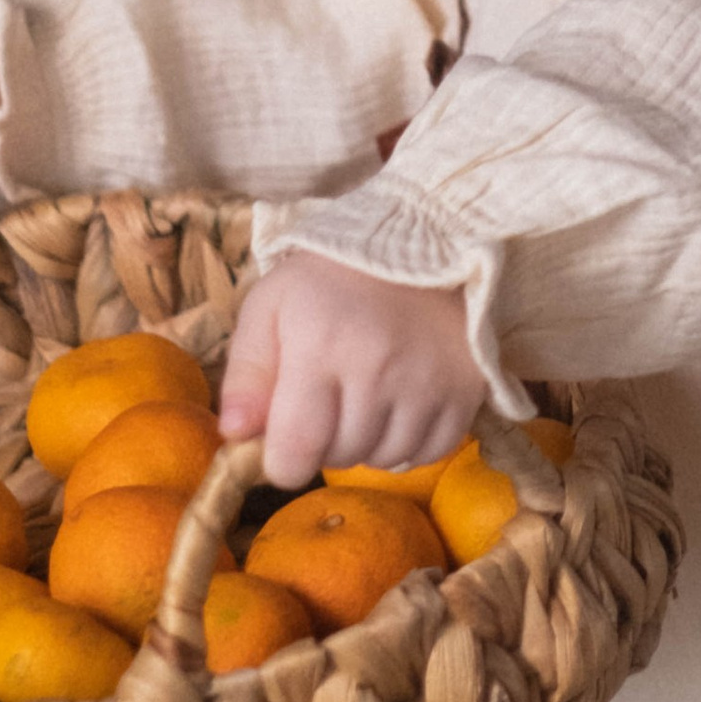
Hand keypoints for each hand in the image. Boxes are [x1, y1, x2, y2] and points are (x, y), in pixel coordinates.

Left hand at [218, 253, 485, 489]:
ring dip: (367, 442)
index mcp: (320, 347)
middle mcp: (377, 371)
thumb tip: (234, 434)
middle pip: (340, 457)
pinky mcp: (466, 392)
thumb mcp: (271, 306)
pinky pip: (429, 453)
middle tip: (328, 399)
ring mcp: (427, 384)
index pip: (295, 452)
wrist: (419, 241)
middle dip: (324, 442)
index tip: (285, 440)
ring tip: (364, 396)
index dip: (282, 460)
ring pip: (384, 460)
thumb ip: (246, 373)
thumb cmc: (330, 277)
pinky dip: (410, 442)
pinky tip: (399, 404)